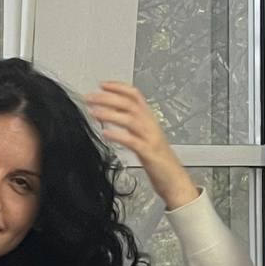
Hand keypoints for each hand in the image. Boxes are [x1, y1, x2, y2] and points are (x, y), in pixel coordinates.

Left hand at [83, 81, 199, 209]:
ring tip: (93, 112)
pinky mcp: (149, 153)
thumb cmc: (158, 162)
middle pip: (130, 104)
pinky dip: (119, 136)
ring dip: (110, 114)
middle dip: (108, 98)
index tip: (102, 84)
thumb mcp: (143, 138)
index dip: (119, 87)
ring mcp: (150, 138)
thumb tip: (111, 115)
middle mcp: (150, 125)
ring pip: (131, 119)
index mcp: (149, 120)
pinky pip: (133, 141)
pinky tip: (106, 134)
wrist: (174, 181)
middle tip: (90, 97)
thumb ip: (130, 126)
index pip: (135, 95)